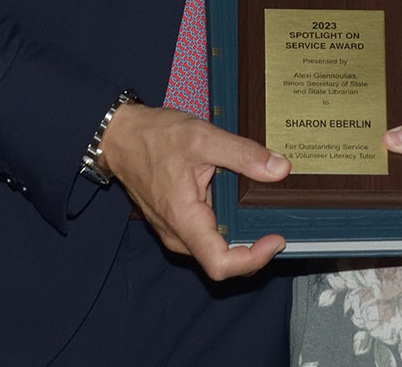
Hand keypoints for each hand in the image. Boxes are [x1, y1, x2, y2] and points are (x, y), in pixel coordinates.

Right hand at [98, 101, 289, 279]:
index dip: (253, 259)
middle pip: (223, 261)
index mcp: (184, 219)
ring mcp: (176, 231)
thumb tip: (279, 168)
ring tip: (264, 213)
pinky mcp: (178, 222)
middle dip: (254, 248)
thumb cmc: (154, 137)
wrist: (121, 136)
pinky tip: (241, 203)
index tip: (275, 239)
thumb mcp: (202, 137)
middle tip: (279, 223)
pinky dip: (228, 226)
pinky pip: (207, 234)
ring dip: (242, 238)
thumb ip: (242, 154)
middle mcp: (178, 234)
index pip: (221, 264)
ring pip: (216, 249)